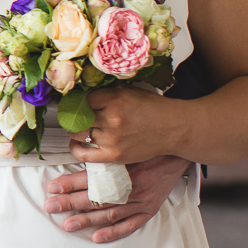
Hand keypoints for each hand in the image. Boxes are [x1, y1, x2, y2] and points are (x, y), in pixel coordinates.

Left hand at [45, 155, 190, 241]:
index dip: (69, 183)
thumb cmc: (146, 148)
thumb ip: (101, 154)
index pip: (90, 178)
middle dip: (70, 202)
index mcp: (122, 167)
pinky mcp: (148, 209)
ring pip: (109, 213)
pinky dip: (113, 232)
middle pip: (96, 197)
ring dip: (87, 220)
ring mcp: (140, 200)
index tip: (52, 188)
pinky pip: (130, 225)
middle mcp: (130, 186)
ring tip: (67, 224)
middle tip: (51, 207)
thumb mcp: (122, 145)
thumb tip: (75, 155)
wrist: (176, 153)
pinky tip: (96, 237)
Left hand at [68, 86, 188, 166]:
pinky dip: (75, 149)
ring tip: (78, 127)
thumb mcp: (128, 91)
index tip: (78, 102)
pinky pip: (84, 154)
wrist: (173, 128)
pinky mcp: (114, 155)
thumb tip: (81, 95)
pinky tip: (75, 143)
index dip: (79, 101)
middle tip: (75, 115)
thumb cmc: (152, 108)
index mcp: (115, 99)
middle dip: (74, 115)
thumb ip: (106, 93)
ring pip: (79, 134)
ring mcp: (112, 139)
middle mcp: (112, 119)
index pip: (83, 99)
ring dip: (75, 130)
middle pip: (78, 117)